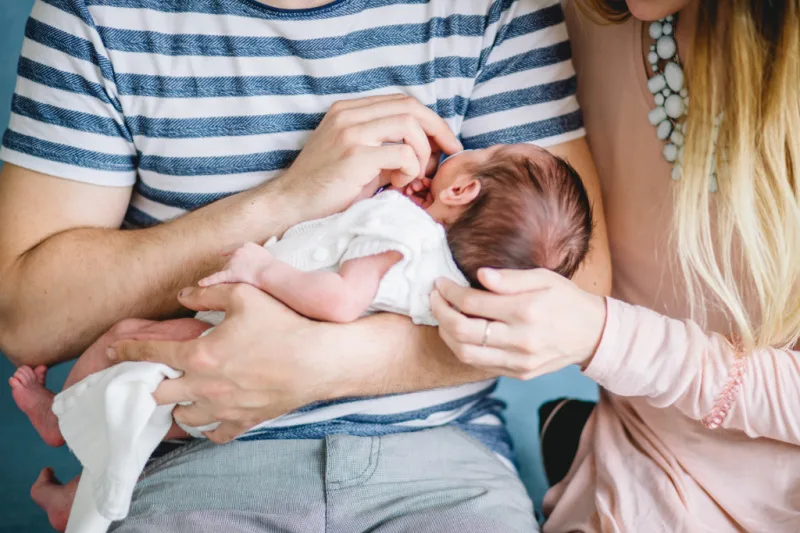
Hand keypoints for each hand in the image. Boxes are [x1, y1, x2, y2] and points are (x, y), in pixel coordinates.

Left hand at [107, 284, 346, 443]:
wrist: (320, 359)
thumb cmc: (283, 324)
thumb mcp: (244, 295)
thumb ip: (207, 292)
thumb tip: (182, 295)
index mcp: (200, 355)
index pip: (151, 355)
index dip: (128, 350)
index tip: (114, 350)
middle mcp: (206, 387)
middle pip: (159, 395)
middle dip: (150, 383)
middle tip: (154, 374)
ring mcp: (225, 409)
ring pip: (184, 418)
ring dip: (178, 406)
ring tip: (183, 394)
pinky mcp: (245, 421)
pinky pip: (215, 435)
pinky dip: (207, 427)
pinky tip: (210, 415)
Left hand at [198, 242, 272, 287]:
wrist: (271, 272)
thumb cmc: (272, 267)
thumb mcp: (265, 254)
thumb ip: (257, 254)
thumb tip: (257, 260)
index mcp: (246, 245)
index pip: (234, 249)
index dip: (229, 253)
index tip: (222, 254)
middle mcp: (238, 252)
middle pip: (230, 262)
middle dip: (234, 269)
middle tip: (245, 276)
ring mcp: (233, 262)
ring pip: (227, 270)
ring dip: (232, 276)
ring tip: (244, 282)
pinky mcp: (231, 273)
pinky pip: (217, 277)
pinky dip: (209, 281)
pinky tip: (201, 284)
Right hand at [274, 94, 461, 218]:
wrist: (290, 204)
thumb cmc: (325, 187)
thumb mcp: (358, 159)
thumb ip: (387, 148)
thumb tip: (427, 151)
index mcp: (349, 110)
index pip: (402, 101)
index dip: (430, 120)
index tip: (444, 142)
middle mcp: (349, 114)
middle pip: (410, 107)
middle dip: (438, 130)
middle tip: (447, 154)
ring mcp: (351, 132)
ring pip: (409, 125)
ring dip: (422, 153)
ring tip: (413, 176)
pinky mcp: (355, 155)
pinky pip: (402, 153)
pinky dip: (411, 169)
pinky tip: (398, 184)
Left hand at [430, 268, 606, 379]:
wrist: (593, 334)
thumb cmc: (566, 299)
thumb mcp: (543, 278)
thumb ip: (510, 278)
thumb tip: (479, 275)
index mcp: (526, 311)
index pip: (472, 302)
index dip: (448, 292)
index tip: (439, 283)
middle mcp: (521, 340)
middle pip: (462, 331)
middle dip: (440, 312)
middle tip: (433, 298)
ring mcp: (519, 361)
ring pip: (465, 353)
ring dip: (446, 334)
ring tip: (442, 316)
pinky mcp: (519, 373)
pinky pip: (480, 364)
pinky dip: (462, 348)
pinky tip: (459, 332)